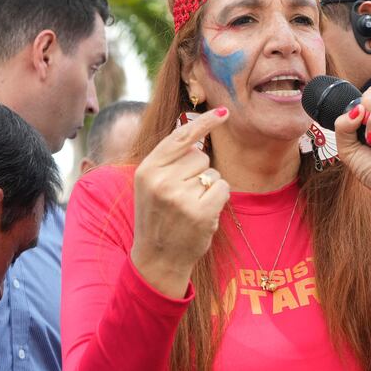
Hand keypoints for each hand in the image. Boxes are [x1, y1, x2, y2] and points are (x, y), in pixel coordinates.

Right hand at [129, 108, 231, 297]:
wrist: (157, 258)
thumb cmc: (159, 217)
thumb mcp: (151, 184)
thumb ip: (168, 160)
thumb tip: (195, 132)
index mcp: (147, 170)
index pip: (179, 138)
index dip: (203, 123)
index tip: (224, 113)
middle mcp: (161, 180)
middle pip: (200, 156)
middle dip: (199, 172)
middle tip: (183, 196)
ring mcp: (180, 197)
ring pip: (213, 172)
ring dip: (209, 187)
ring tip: (190, 207)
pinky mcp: (199, 211)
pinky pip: (223, 188)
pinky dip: (219, 199)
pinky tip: (203, 214)